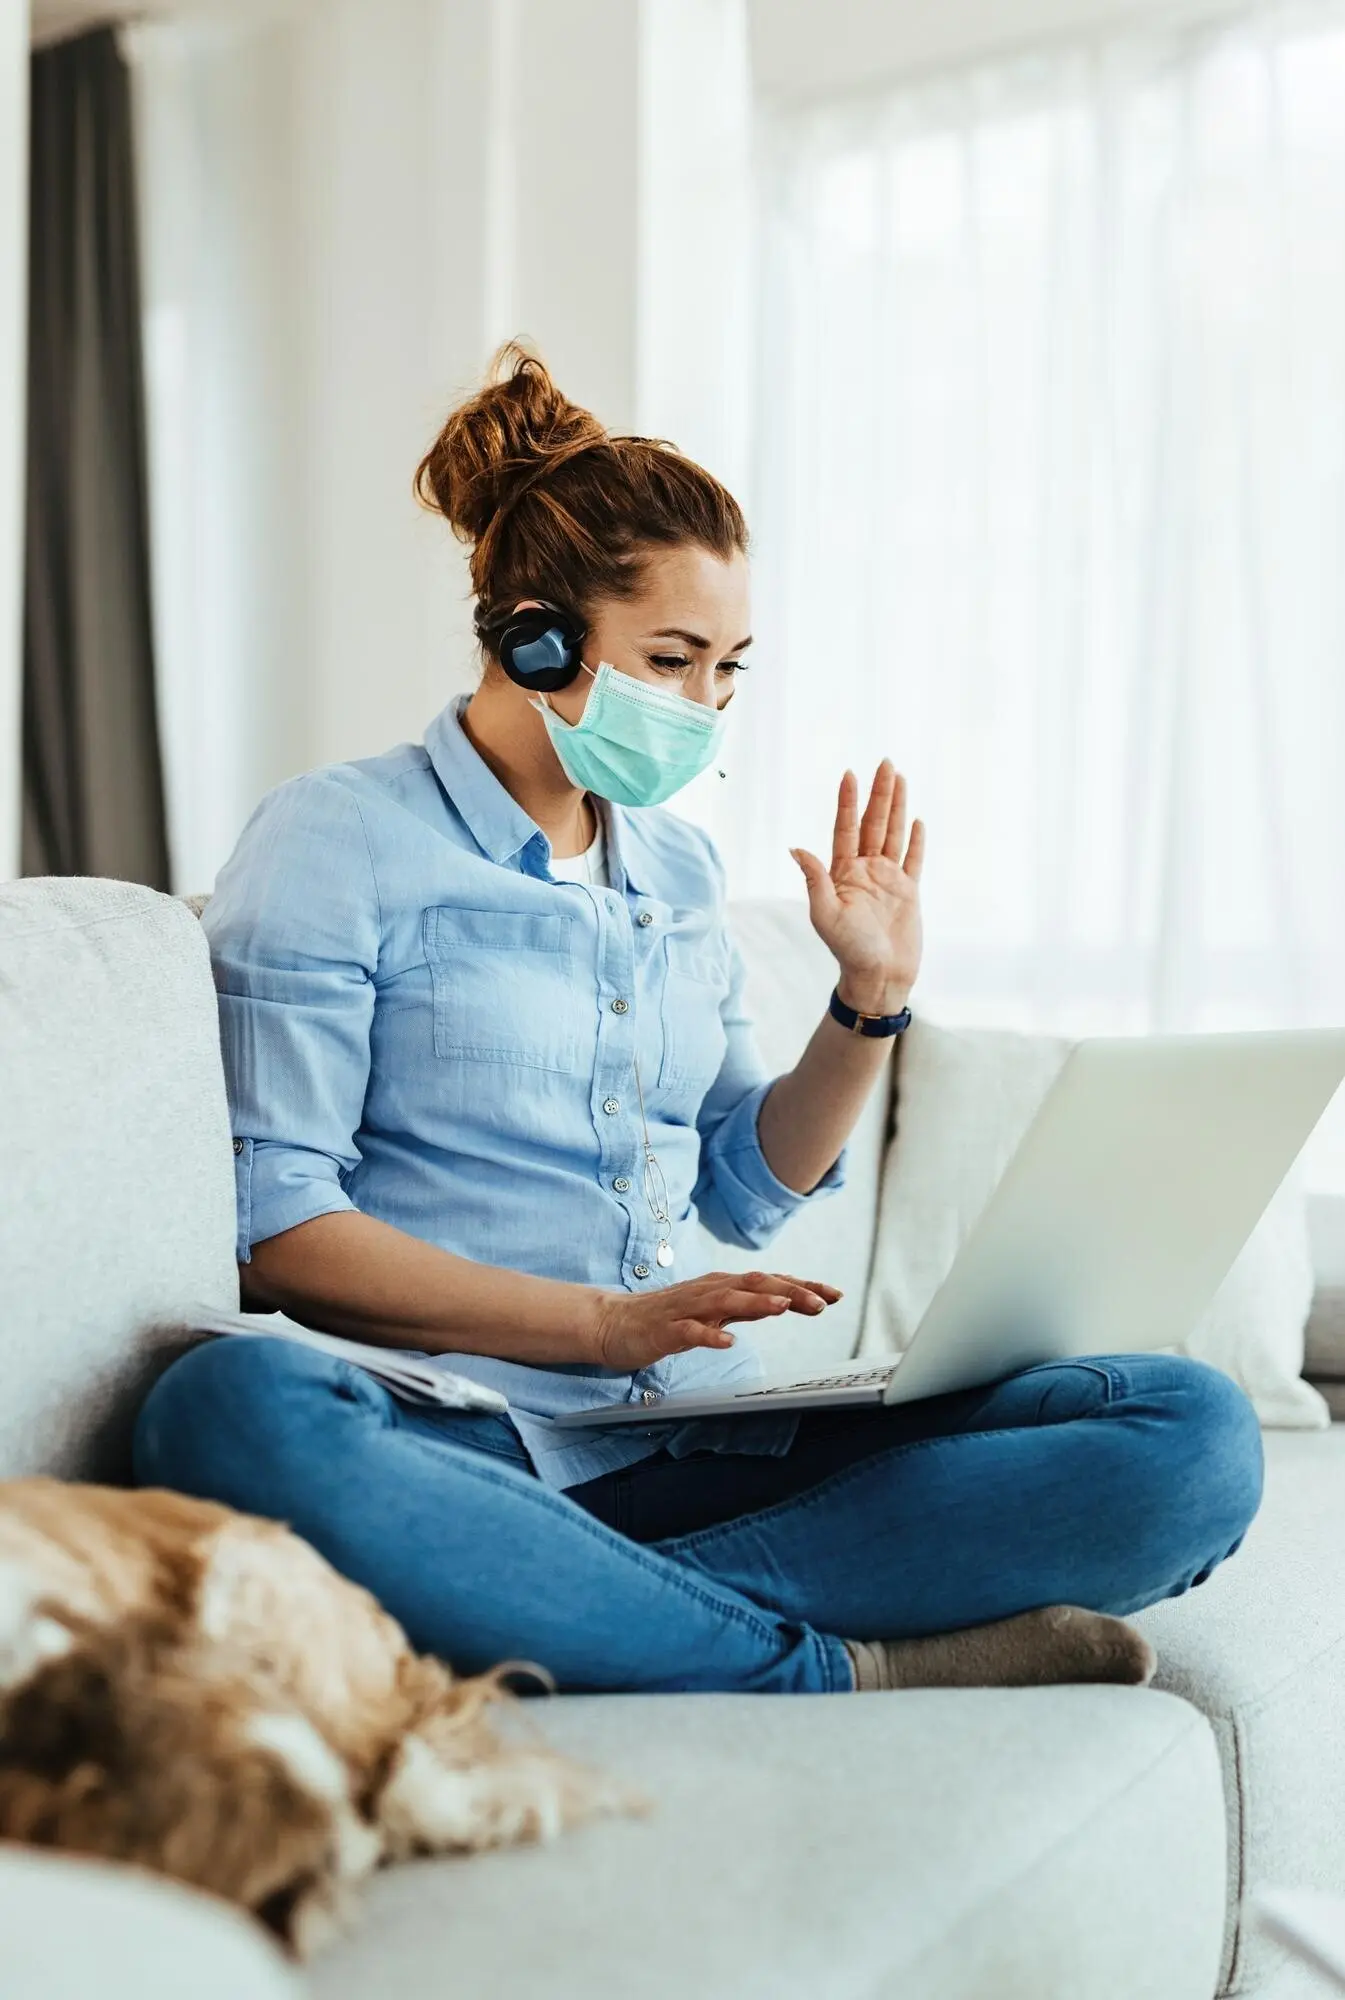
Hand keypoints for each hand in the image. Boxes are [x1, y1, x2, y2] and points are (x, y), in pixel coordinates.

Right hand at [588, 1271, 842, 1373]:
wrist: (613, 1323)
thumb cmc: (668, 1318)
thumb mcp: (715, 1310)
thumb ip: (747, 1306)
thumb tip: (785, 1302)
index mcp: (724, 1287)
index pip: (771, 1282)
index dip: (804, 1286)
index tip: (835, 1294)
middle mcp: (710, 1291)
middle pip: (756, 1285)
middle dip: (791, 1291)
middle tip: (823, 1301)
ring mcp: (687, 1309)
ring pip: (726, 1302)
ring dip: (756, 1303)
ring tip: (782, 1307)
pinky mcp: (666, 1329)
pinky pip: (690, 1331)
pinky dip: (710, 1334)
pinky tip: (727, 1341)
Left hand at [791, 761, 924, 1015]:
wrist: (879, 976)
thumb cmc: (848, 950)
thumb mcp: (825, 915)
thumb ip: (815, 880)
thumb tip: (796, 848)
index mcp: (842, 873)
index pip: (845, 829)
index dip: (848, 801)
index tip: (850, 774)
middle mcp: (865, 871)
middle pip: (873, 823)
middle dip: (879, 793)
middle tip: (885, 762)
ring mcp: (888, 880)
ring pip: (894, 833)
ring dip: (897, 806)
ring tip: (900, 777)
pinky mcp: (909, 892)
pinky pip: (914, 859)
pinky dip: (916, 840)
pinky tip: (917, 819)